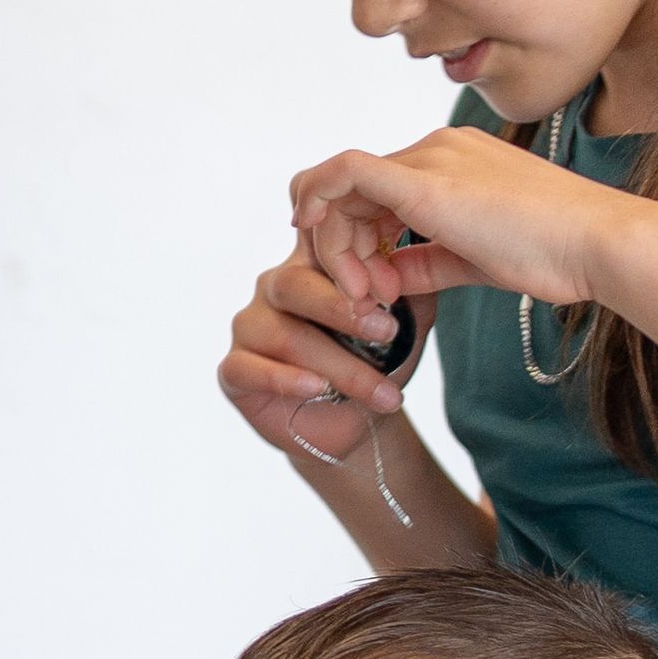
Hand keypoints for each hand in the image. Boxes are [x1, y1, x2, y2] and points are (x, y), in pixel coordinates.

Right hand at [215, 239, 420, 469]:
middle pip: (293, 284)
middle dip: (342, 310)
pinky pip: (250, 368)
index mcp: (312, 266)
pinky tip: (318, 388)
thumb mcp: (407, 327)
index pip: (312, 237)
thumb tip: (422, 266)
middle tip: (388, 332)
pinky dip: (287, 379)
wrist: (356, 425)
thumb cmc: (377, 364)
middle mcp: (274, 289)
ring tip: (382, 392)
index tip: (366, 244)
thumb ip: (411, 295)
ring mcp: (250, 327)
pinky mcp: (234, 369)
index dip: (328, 233)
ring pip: (284, 335)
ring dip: (339, 366)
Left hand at [282, 128, 631, 324]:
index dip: (359, 238)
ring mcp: (433, 157)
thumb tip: (389, 276)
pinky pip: (345, 172)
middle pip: (356, 189)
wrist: (598, 243)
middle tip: (358, 297)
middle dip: (341, 245)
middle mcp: (439, 148)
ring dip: (337, 244)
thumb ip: (428, 262)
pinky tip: (307, 232)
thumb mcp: (476, 260)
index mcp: (456, 162)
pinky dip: (318, 201)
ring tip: (364, 295)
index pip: (380, 190)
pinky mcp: (426, 180)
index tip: (368, 284)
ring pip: (345, 186)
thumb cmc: (556, 254)